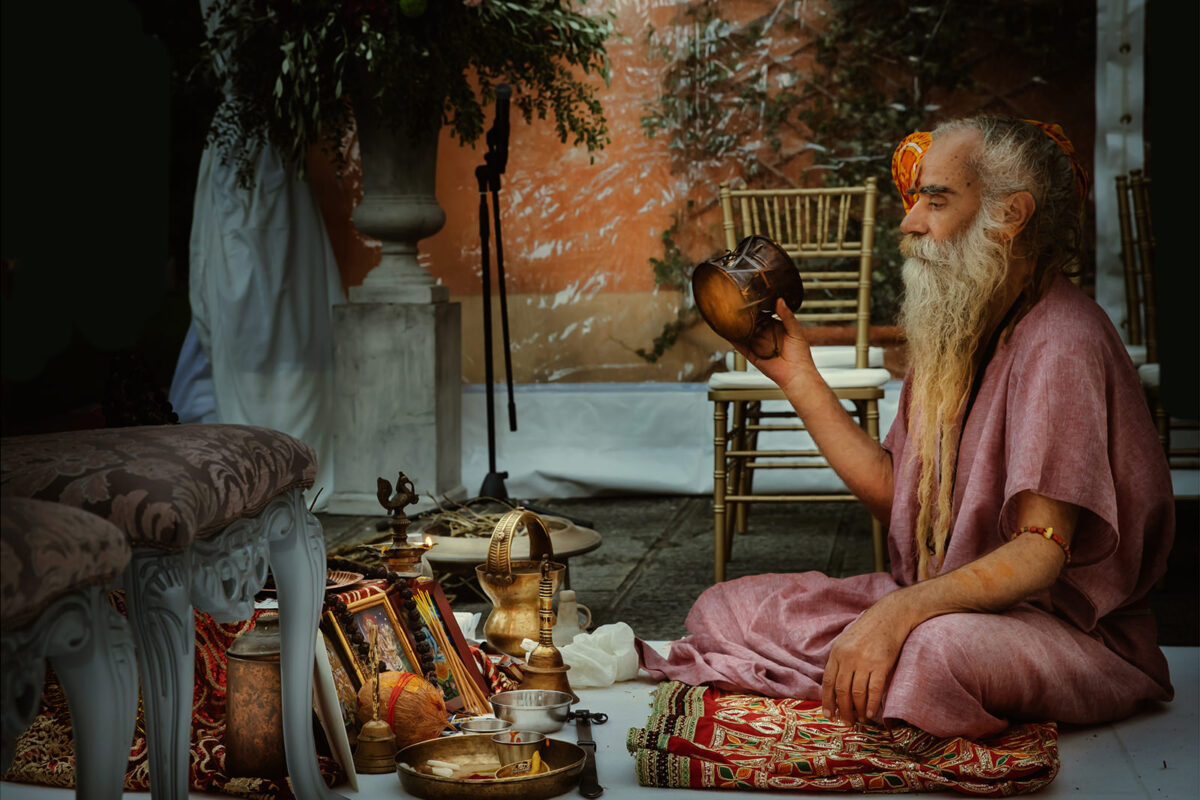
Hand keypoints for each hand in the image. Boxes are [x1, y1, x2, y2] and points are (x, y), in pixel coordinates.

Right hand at [731, 298, 818, 394]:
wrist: (797, 374)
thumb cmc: (800, 355)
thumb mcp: (796, 330)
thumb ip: (787, 315)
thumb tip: (780, 300)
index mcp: (777, 328)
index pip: (764, 316)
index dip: (758, 308)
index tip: (751, 298)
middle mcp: (766, 336)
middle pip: (752, 323)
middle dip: (745, 316)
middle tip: (736, 305)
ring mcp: (758, 345)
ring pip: (745, 334)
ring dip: (737, 327)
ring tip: (727, 316)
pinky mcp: (752, 355)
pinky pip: (740, 346)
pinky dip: (733, 340)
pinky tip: (726, 332)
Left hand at [821, 594, 911, 724]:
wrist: (890, 616)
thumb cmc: (868, 630)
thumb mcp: (846, 641)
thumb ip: (840, 661)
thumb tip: (836, 686)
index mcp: (837, 652)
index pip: (828, 682)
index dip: (827, 700)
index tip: (828, 714)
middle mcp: (848, 658)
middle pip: (841, 691)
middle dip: (842, 709)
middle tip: (845, 722)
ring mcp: (864, 662)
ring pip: (857, 693)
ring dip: (857, 710)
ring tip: (859, 720)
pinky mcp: (881, 665)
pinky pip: (874, 690)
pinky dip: (871, 704)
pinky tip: (871, 713)